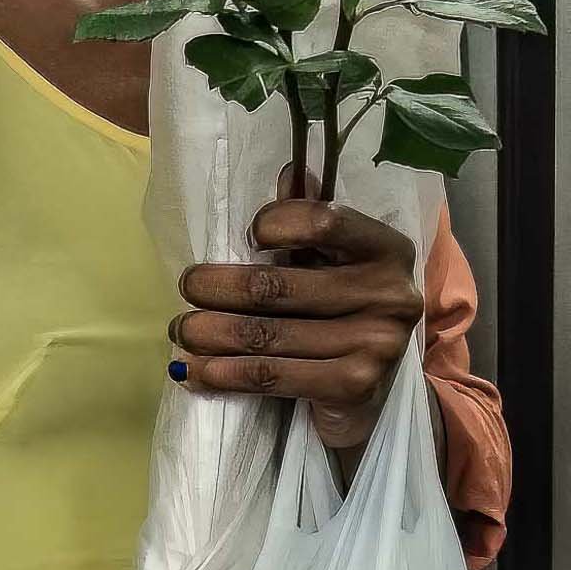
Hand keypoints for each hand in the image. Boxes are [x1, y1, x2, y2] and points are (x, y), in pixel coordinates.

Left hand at [174, 199, 423, 451]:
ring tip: (180, 331)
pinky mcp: (355, 386)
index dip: (275, 223)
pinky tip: (196, 372)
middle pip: (280, 284)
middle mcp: (390, 293)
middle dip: (217, 287)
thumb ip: (312, 221)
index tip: (245, 237)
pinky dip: (225, 373)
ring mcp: (377, 343)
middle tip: (186, 289)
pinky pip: (272, 375)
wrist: (367, 398)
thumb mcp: (332, 265)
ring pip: (267, 334)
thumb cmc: (341, 317)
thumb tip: (291, 172)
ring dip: (209, 334)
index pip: (324, 220)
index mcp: (387, 249)